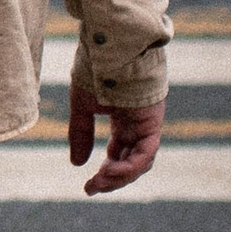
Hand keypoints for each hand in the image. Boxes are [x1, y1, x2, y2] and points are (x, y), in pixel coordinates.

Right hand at [70, 58, 163, 195]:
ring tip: (99, 182)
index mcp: (124, 119)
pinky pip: (146, 151)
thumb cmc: (94, 68)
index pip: (119, 153)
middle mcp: (138, 124)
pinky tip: (109, 171)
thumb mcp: (82, 105)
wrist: (107, 43)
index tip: (89, 185)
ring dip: (121, 176)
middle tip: (92, 188)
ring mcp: (148, 122)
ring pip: (141, 161)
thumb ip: (80, 133)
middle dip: (113, 178)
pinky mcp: (153, 119)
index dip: (106, 171)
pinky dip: (130, 165)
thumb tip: (77, 165)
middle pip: (131, 161)